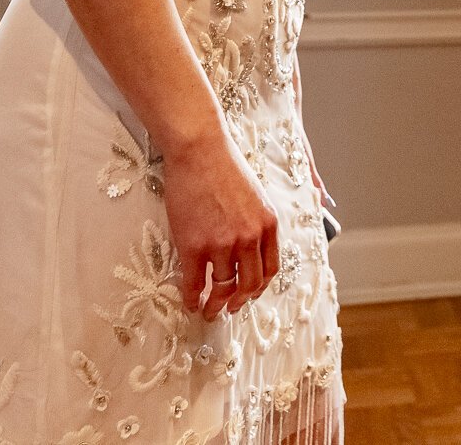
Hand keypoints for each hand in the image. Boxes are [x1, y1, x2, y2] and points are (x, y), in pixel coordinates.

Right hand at [161, 132, 278, 318]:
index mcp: (268, 225)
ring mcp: (222, 244)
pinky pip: (194, 282)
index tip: (249, 294)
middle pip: (250, 284)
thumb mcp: (257, 195)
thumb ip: (258, 222)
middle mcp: (250, 238)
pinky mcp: (194, 245)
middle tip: (229, 309)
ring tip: (208, 310)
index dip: (259, 287)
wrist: (199, 150)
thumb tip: (253, 246)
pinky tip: (190, 301)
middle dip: (239, 302)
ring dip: (215, 305)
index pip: (270, 269)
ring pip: (223, 288)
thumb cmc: (225, 166)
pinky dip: (192, 297)